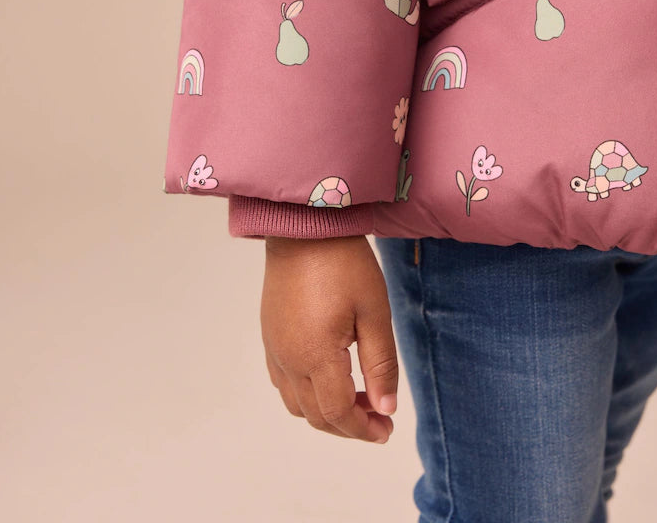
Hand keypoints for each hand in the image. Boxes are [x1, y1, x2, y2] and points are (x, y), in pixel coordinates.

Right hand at [261, 234, 397, 442]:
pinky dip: (306, 394)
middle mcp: (289, 359)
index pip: (338, 413)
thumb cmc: (344, 264)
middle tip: (378, 417)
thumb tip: (386, 409)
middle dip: (348, 426)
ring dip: (326, 412)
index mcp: (316, 355)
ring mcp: (275, 348)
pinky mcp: (270, 335)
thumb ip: (380, 364)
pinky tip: (329, 377)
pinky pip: (283, 382)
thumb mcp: (374, 312)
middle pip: (316, 416)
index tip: (387, 429)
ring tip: (357, 398)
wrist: (304, 227)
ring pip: (297, 404)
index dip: (364, 429)